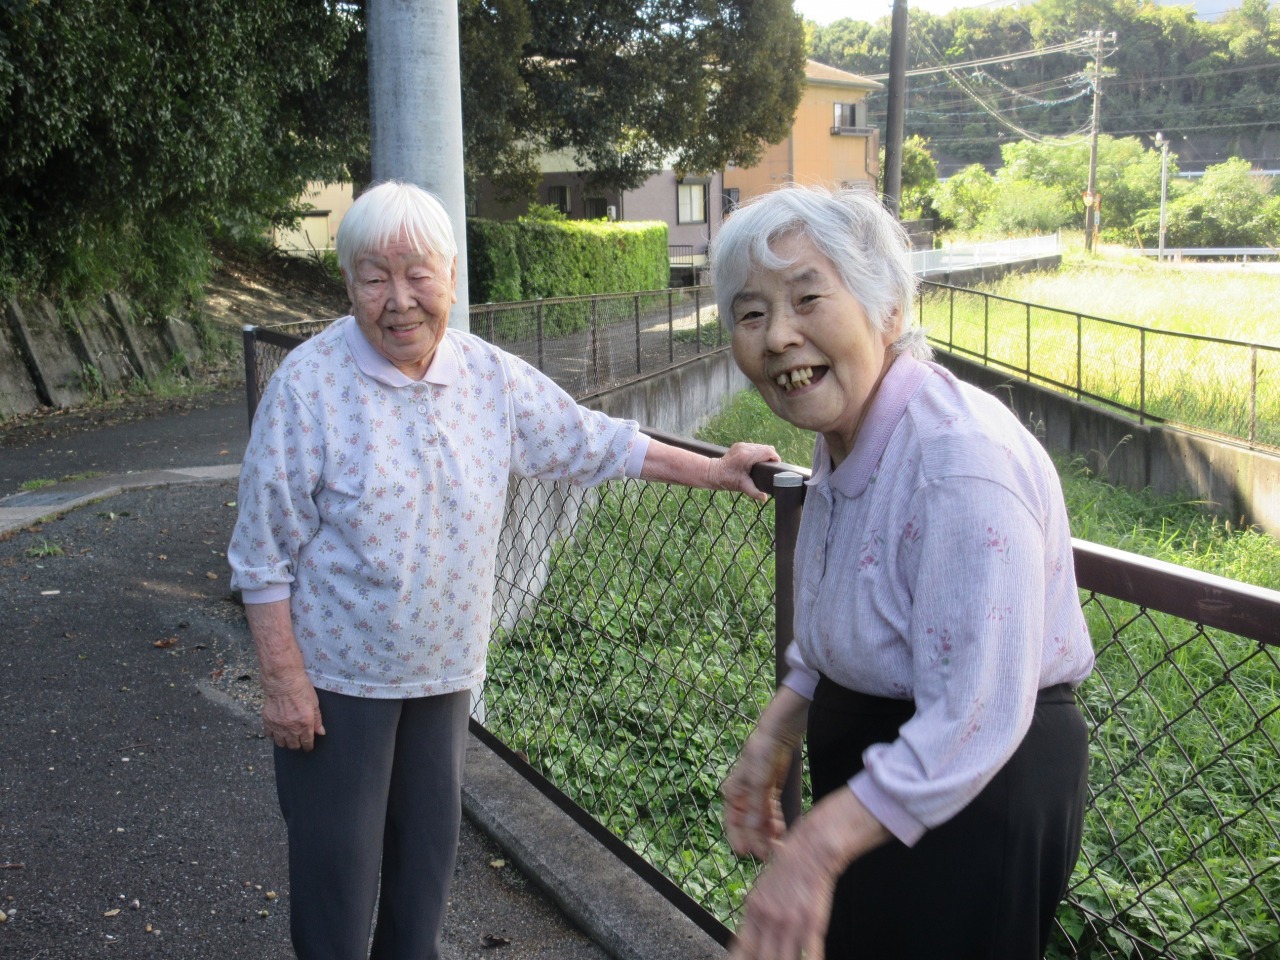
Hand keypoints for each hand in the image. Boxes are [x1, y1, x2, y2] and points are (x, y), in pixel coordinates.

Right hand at [261, 672, 324, 750]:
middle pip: (293, 745)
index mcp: (305, 724)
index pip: (307, 743)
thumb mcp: (315, 704)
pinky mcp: (268, 722)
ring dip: (285, 742)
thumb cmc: (302, 690)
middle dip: (297, 745)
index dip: (308, 746)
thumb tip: (321, 733)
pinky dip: (273, 735)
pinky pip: (269, 735)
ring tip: (287, 738)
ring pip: (281, 743)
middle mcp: (291, 728)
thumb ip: (318, 720)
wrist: (284, 682)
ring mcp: (278, 726)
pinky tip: (276, 730)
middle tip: (298, 741)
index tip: (308, 747)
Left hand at [708, 442, 780, 501]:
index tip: (776, 467)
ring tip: (764, 465)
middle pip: (766, 447)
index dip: (775, 458)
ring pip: (761, 446)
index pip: (768, 451)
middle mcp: (745, 447)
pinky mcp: (740, 445)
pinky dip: (758, 453)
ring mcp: (742, 445)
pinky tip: (756, 461)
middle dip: (771, 456)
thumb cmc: (727, 480)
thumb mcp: (742, 487)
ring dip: (765, 454)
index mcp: (747, 455)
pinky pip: (754, 446)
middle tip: (771, 468)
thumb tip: (764, 498)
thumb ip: (755, 492)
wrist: (713, 472)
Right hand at [722, 727, 791, 858]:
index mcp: (733, 792)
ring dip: (766, 832)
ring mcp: (756, 794)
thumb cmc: (761, 754)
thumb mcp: (758, 782)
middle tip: (766, 854)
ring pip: (759, 819)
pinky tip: (780, 831)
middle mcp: (742, 795)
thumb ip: (755, 807)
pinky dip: (774, 822)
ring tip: (776, 845)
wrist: (776, 736)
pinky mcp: (769, 791)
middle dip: (755, 838)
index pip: (732, 821)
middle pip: (747, 823)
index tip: (745, 853)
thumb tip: (751, 831)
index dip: (737, 837)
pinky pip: (770, 812)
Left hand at [729, 788, 893, 959]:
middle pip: (761, 959)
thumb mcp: (763, 890)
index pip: (742, 950)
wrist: (811, 849)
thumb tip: (749, 939)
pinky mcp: (813, 922)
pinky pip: (809, 955)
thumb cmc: (788, 868)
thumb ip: (756, 916)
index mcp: (753, 911)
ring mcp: (790, 922)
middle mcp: (768, 919)